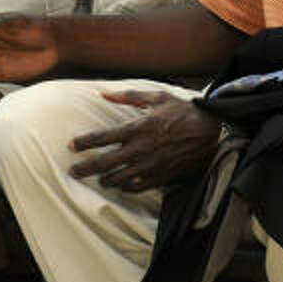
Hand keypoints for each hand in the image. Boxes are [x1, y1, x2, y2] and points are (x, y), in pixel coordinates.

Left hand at [68, 91, 219, 192]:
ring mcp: (150, 165)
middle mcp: (140, 148)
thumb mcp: (157, 97)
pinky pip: (138, 187)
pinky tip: (120, 185)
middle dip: (85, 168)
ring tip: (98, 179)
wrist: (212, 132)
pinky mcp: (161, 176)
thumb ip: (128, 96)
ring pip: (119, 178)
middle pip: (104, 162)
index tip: (70, 145)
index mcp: (137, 127)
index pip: (102, 137)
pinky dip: (126, 188)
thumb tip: (102, 93)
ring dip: (105, 180)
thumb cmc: (183, 111)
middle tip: (73, 171)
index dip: (83, 142)